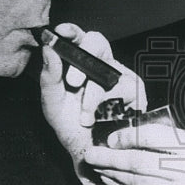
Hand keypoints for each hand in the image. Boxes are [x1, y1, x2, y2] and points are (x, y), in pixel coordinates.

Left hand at [39, 23, 144, 165]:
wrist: (91, 153)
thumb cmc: (71, 127)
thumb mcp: (53, 104)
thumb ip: (49, 77)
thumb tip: (47, 49)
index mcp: (80, 63)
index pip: (77, 38)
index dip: (71, 31)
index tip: (62, 32)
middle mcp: (101, 65)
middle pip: (97, 42)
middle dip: (84, 57)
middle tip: (72, 81)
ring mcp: (120, 76)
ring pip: (108, 69)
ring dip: (93, 95)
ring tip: (85, 116)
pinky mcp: (136, 92)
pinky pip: (125, 87)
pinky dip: (111, 104)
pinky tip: (104, 117)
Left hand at [83, 123, 184, 184]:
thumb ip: (169, 138)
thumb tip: (137, 134)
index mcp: (184, 154)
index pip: (146, 143)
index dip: (125, 140)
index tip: (110, 139)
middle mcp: (176, 175)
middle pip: (135, 164)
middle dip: (108, 159)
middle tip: (91, 155)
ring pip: (133, 183)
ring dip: (112, 175)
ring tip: (98, 167)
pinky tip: (114, 184)